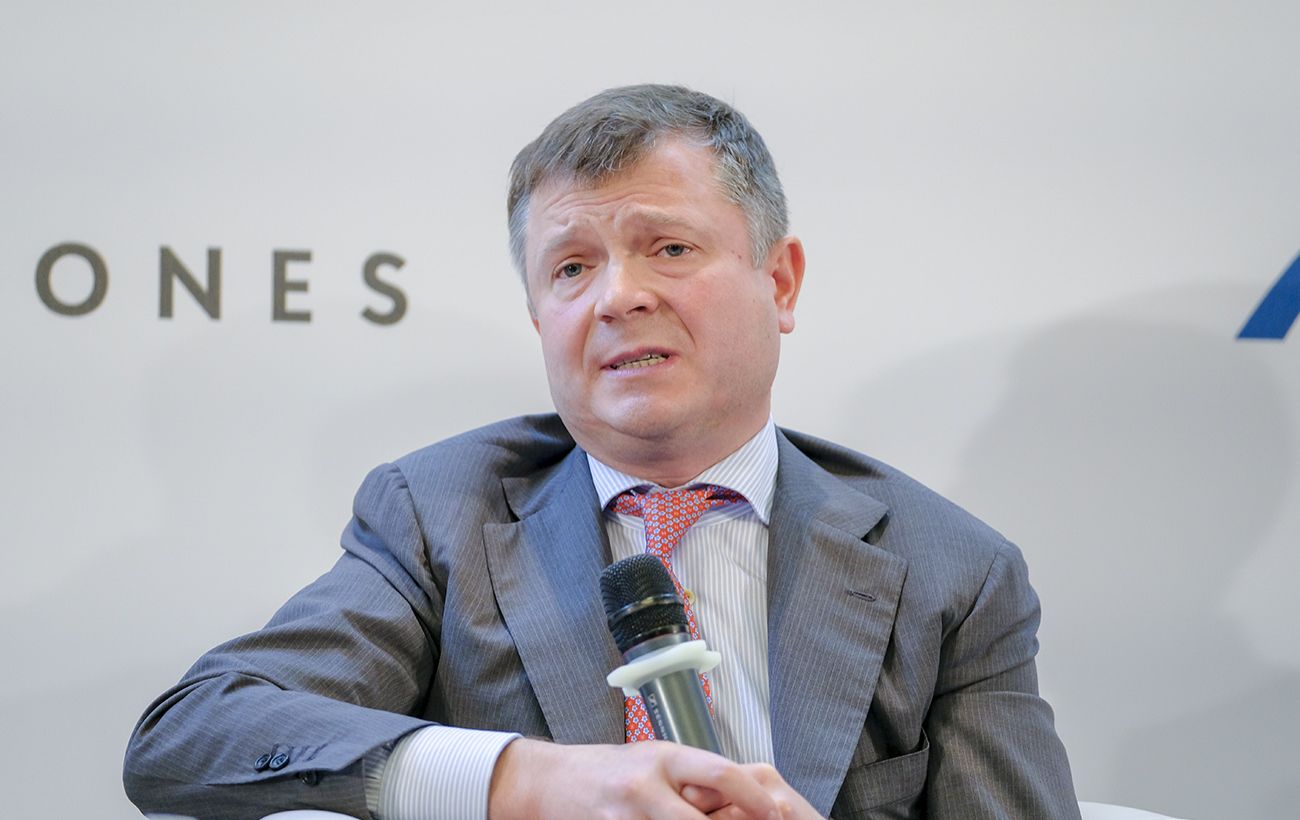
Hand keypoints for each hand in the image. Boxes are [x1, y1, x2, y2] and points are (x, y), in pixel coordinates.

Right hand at [488, 738, 822, 819]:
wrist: (545, 784)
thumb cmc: (608, 772)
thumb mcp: (653, 762)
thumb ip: (693, 780)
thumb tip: (747, 798)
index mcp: (662, 758)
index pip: (720, 773)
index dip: (754, 796)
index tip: (778, 811)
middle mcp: (644, 787)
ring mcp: (625, 818)